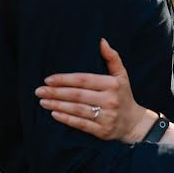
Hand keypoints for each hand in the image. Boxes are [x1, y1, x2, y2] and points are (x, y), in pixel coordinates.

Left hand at [35, 38, 152, 141]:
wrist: (134, 123)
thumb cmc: (123, 95)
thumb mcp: (122, 75)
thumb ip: (112, 57)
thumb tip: (101, 41)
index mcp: (112, 84)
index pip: (84, 80)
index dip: (65, 79)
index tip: (49, 79)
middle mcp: (110, 100)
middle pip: (77, 95)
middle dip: (56, 92)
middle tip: (39, 90)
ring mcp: (106, 117)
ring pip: (77, 110)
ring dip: (58, 105)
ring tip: (42, 101)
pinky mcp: (102, 131)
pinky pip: (81, 124)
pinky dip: (66, 119)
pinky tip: (54, 114)